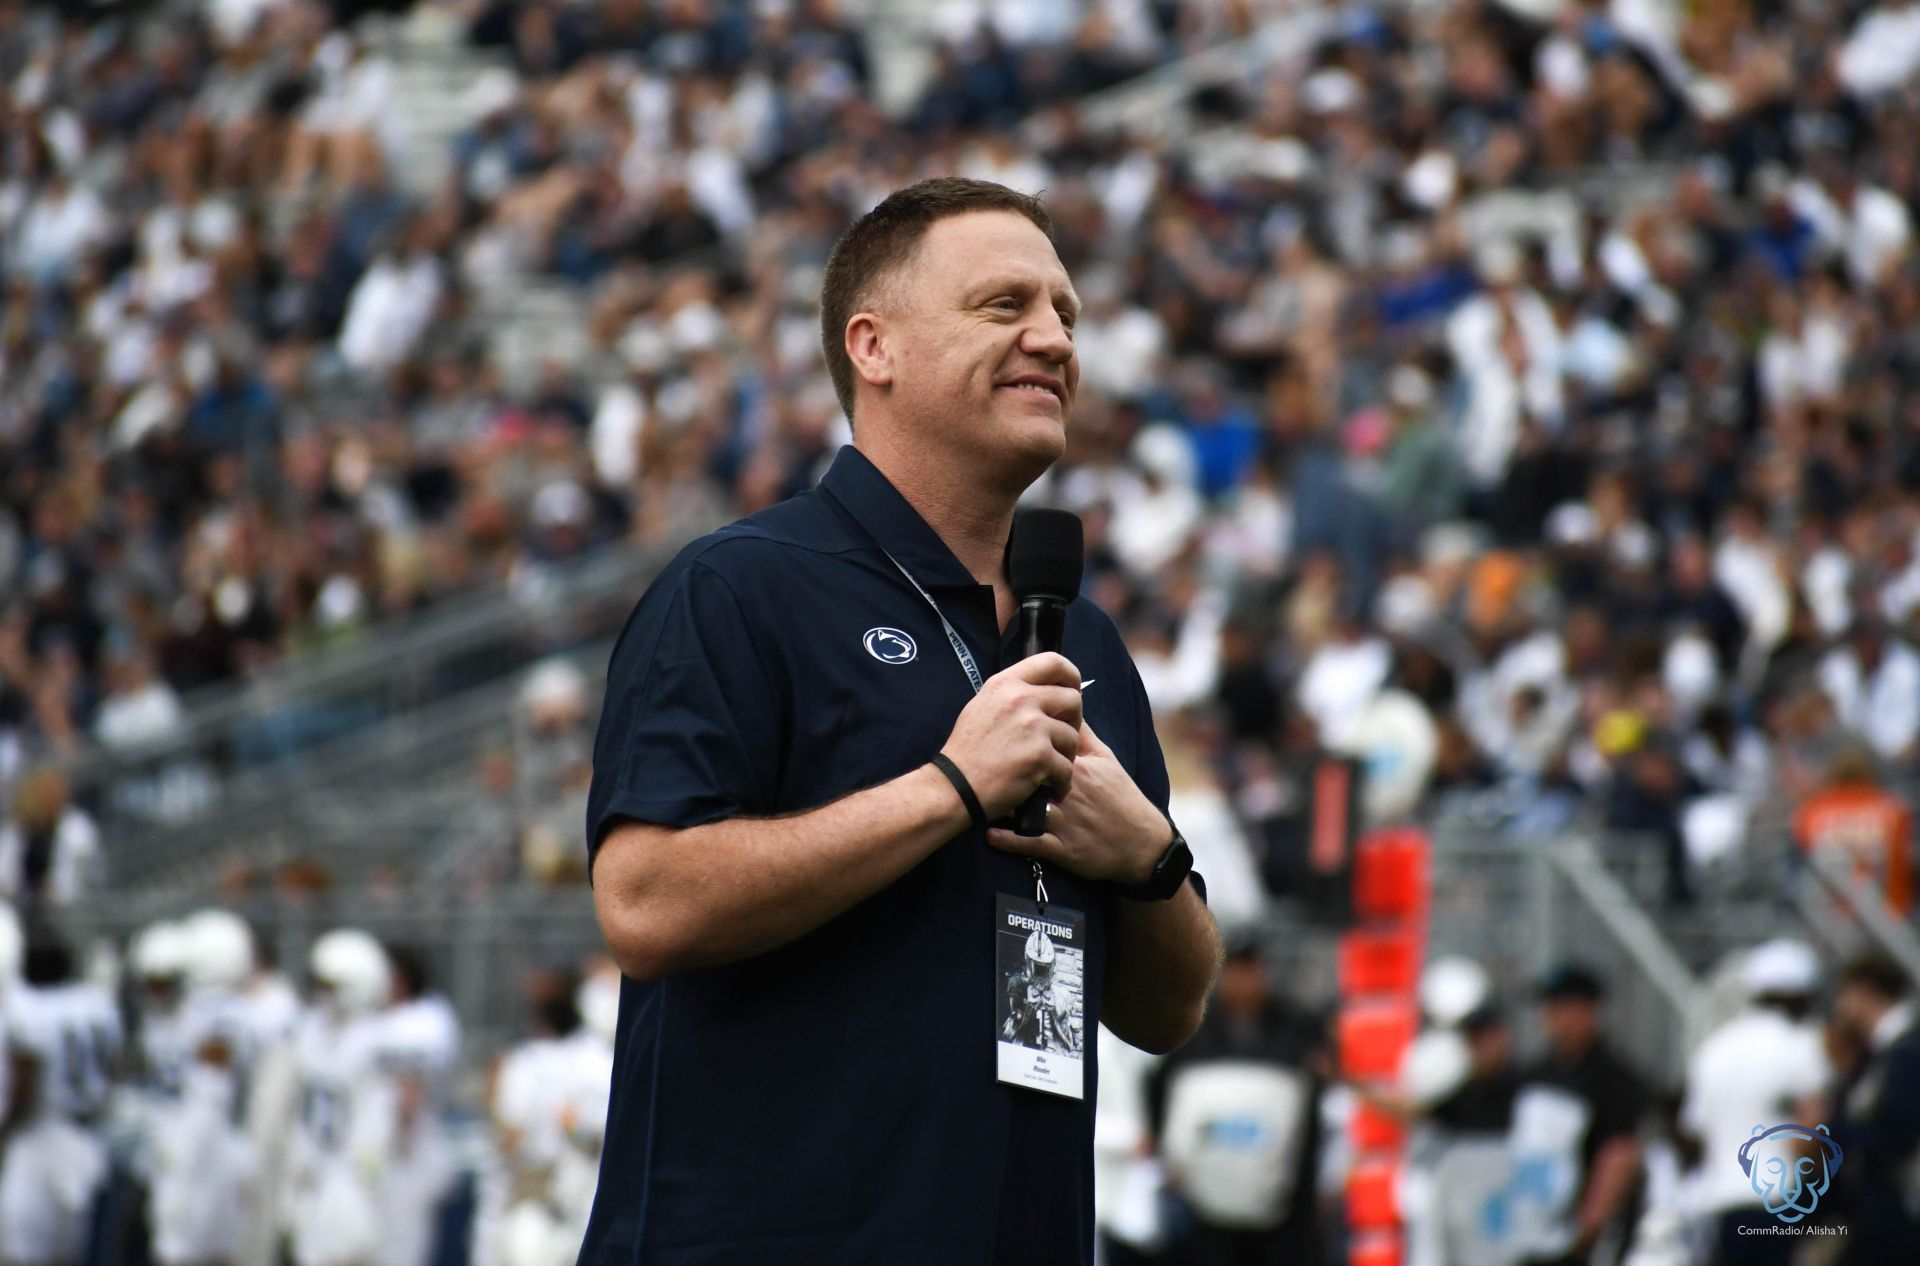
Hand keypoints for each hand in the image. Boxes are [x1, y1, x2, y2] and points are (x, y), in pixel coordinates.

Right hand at [938, 653, 1081, 818]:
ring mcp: (1032, 727)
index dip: (1070, 676)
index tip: (1071, 692)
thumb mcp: (983, 706)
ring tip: (1049, 769)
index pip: (1052, 661)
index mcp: (1006, 684)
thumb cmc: (968, 752)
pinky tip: (1047, 787)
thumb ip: (1013, 694)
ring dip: (1066, 756)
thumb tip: (1044, 690)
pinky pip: (1067, 767)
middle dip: (1073, 722)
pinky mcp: (1040, 756)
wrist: (955, 788)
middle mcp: (1021, 700)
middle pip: (1073, 699)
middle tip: (1060, 740)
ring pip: (1073, 737)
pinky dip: (1060, 782)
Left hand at [986, 719, 1166, 883]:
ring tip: (982, 797)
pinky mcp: (1061, 847)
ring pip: (1023, 808)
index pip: (1043, 744)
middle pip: (1027, 773)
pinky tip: (989, 831)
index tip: (998, 733)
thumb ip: (1083, 734)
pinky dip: (1007, 838)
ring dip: (1001, 803)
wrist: (1141, 843)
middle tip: (982, 766)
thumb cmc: (1121, 798)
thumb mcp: (1106, 760)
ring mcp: (1063, 820)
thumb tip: (1065, 706)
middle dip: (1005, 769)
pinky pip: (1028, 842)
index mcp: (1077, 765)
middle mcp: (1068, 790)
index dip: (1019, 739)